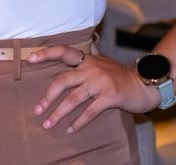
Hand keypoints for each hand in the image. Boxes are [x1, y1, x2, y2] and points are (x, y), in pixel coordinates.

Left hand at [30, 46, 160, 132]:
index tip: (29, 59)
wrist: (146, 84)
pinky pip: (90, 111)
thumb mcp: (103, 61)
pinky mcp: (110, 97)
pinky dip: (78, 122)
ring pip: (73, 99)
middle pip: (62, 81)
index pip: (63, 52)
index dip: (45, 54)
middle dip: (47, 97)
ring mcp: (100, 83)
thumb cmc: (120, 74)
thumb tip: (77, 46)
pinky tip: (69, 129)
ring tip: (47, 124)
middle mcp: (91, 68)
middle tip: (36, 110)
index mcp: (87, 59)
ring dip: (58, 113)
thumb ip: (89, 54)